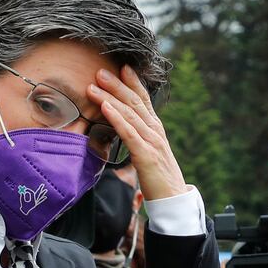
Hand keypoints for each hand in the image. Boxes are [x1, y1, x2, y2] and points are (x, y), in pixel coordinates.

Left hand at [87, 65, 186, 200]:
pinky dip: (116, 118)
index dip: (134, 83)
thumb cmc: (159, 178)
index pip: (145, 100)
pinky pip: (128, 133)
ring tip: (95, 85)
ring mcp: (152, 141)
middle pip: (135, 102)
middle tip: (100, 71)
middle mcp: (155, 131)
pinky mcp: (145, 155)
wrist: (173, 200)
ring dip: (111, 97)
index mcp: (156, 129)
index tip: (122, 67)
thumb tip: (125, 130)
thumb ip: (139, 139)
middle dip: (117, 85)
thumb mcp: (149, 153)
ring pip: (129, 114)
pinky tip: (105, 107)